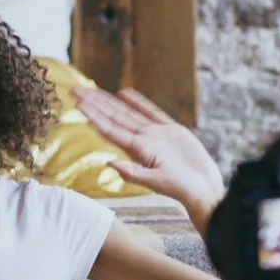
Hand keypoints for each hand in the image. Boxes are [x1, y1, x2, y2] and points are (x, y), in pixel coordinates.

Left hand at [75, 88, 225, 218]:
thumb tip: (110, 163)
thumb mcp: (156, 182)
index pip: (110, 129)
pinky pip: (151, 111)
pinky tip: (124, 94)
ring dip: (109, 101)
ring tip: (92, 90)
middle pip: (114, 117)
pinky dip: (138, 102)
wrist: (204, 188)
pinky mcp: (172, 130)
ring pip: (128, 112)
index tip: (78, 104)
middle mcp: (144, 139)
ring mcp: (157, 134)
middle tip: (75, 90)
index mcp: (138, 149)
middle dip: (94, 104)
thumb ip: (133, 173)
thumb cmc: (182, 189)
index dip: (93, 115)